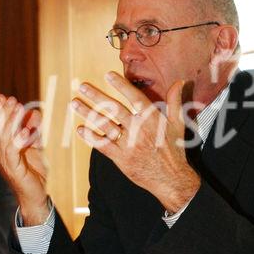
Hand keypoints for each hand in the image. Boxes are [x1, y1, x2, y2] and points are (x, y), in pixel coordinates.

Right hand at [0, 95, 49, 225]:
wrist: (35, 195)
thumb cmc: (33, 171)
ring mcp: (5, 161)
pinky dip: (17, 139)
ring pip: (4, 137)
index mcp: (2, 146)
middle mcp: (0, 152)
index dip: (0, 111)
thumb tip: (34, 112)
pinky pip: (13, 151)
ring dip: (10, 121)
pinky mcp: (13, 168)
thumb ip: (33, 130)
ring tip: (16, 107)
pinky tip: (23, 130)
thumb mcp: (34, 145)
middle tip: (9, 98)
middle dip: (3, 112)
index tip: (2, 96)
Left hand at [72, 71, 200, 212]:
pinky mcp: (121, 158)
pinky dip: (91, 137)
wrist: (172, 179)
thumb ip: (174, 101)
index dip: (121, 85)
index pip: (135, 97)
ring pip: (105, 125)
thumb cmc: (174, 149)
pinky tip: (80, 129)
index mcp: (152, 119)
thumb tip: (179, 81)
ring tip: (74, 103)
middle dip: (97, 96)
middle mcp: (139, 129)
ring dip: (88, 113)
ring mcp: (128, 144)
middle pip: (114, 109)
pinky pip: (102, 145)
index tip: (108, 74)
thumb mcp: (178, 123)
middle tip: (82, 86)